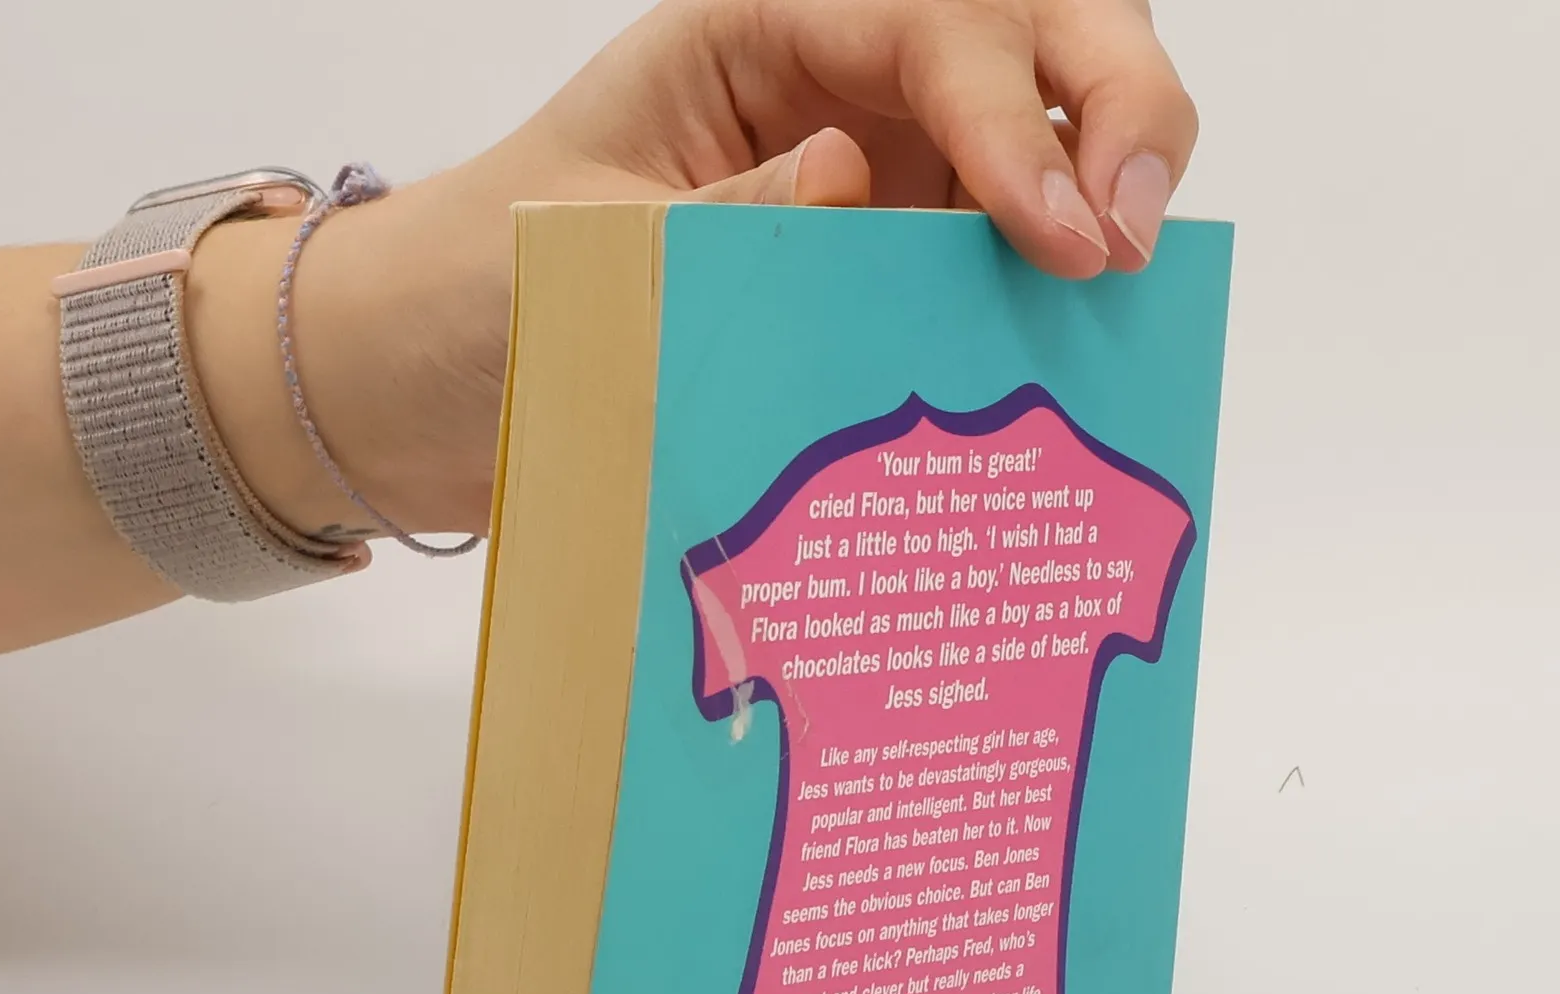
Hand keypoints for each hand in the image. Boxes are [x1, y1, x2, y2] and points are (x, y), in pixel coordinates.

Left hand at [194, 0, 1197, 545]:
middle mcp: (839, 80)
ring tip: (1125, 296)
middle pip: (1026, 31)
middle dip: (1113, 104)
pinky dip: (1048, 294)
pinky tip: (1078, 356)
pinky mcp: (886, 270)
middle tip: (1131, 234)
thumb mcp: (587, 240)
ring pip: (1042, 134)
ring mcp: (879, 173)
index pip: (926, 25)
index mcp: (757, 29)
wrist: (428, 391)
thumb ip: (730, 213)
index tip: (1057, 229)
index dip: (1011, 115)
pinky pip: (991, 263)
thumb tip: (860, 175)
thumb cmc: (477, 287)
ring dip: (1108, 185)